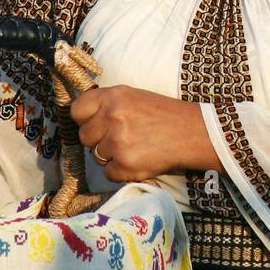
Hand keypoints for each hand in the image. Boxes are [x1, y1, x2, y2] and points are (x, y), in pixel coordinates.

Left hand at [69, 85, 216, 182]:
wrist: (192, 133)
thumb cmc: (163, 114)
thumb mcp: (133, 97)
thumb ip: (107, 104)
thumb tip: (82, 117)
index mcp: (113, 96)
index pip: (77, 111)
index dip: (85, 119)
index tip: (95, 123)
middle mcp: (112, 117)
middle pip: (84, 136)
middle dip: (99, 140)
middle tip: (121, 137)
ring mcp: (118, 142)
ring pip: (96, 156)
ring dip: (111, 156)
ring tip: (134, 147)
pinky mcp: (125, 165)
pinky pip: (108, 173)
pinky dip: (121, 171)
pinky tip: (138, 160)